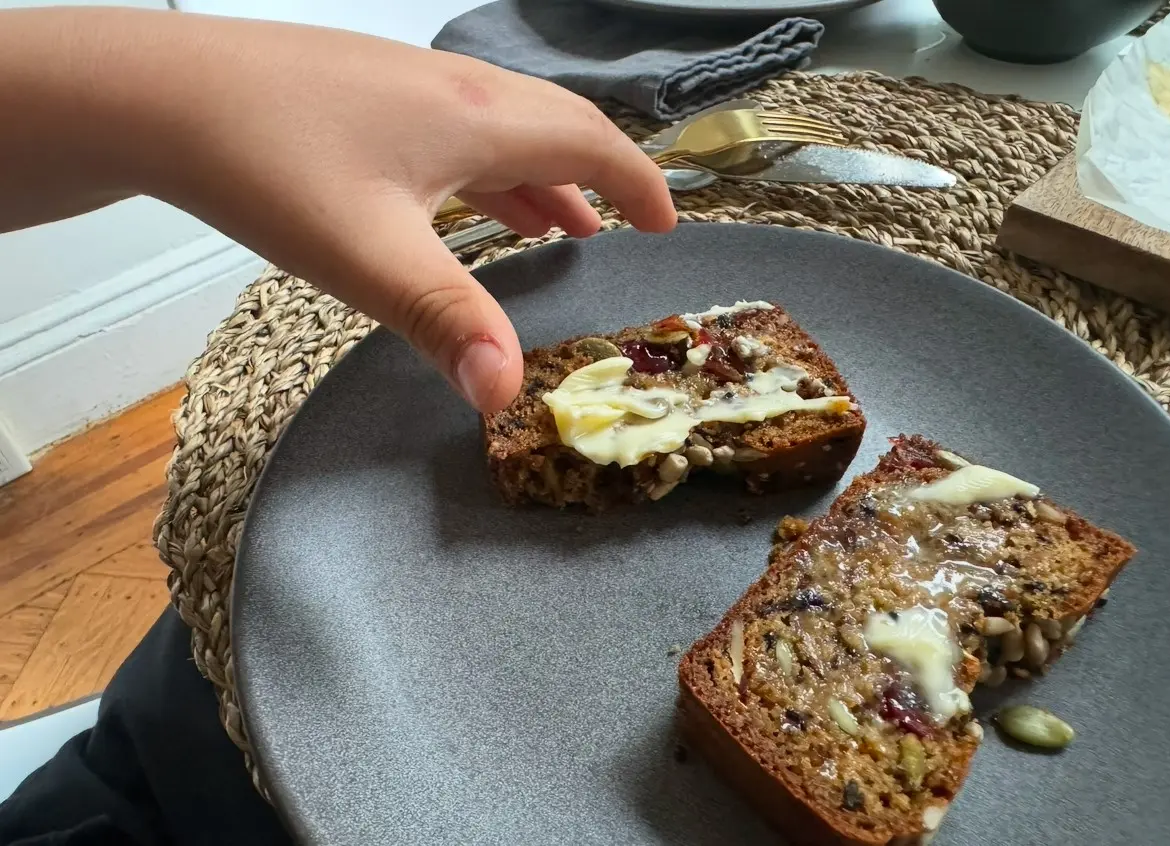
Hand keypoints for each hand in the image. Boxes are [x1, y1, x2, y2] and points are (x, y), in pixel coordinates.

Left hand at [0, 9, 677, 411]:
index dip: (638, 180)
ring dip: (541, 177)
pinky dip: (484, 170)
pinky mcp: (362, 95)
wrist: (154, 91)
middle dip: (599, 178)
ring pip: (499, 129)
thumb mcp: (371, 256)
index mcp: (476, 118)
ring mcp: (404, 85)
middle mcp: (452, 89)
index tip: (667, 222)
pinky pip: (452, 131)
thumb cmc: (271, 166)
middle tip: (623, 228)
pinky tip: (465, 204)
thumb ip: (447, 323)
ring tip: (561, 227)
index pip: (589, 139)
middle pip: (552, 126)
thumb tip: (509, 397)